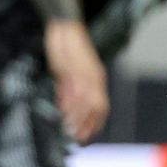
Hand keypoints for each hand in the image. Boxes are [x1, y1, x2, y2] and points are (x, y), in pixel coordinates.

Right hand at [44, 20, 108, 143]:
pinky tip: (66, 113)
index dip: (95, 123)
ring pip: (86, 101)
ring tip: (71, 131)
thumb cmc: (68, 49)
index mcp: (96, 79)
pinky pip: (74, 90)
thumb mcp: (69, 73)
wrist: (66, 27)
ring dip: (79, 118)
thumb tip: (66, 108)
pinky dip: (70, 104)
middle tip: (79, 138)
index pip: (101, 106)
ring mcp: (84, 74)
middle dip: (88, 125)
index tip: (88, 136)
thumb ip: (68, 90)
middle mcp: (94, 78)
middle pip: (96, 107)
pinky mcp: (71, 69)